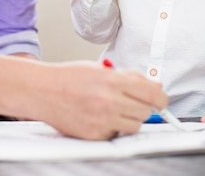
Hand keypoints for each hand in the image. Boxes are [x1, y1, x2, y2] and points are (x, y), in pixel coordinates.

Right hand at [31, 62, 166, 139]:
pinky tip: (100, 116)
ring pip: (134, 125)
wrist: (43, 90)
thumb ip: (130, 77)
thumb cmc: (70, 77)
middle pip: (146, 111)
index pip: (152, 94)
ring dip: (130, 118)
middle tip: (133, 102)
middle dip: (143, 107)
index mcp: (113, 81)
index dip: (162, 98)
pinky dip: (113, 127)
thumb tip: (155, 86)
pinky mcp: (94, 134)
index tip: (162, 101)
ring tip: (116, 109)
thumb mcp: (102, 69)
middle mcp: (109, 101)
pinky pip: (116, 134)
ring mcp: (102, 120)